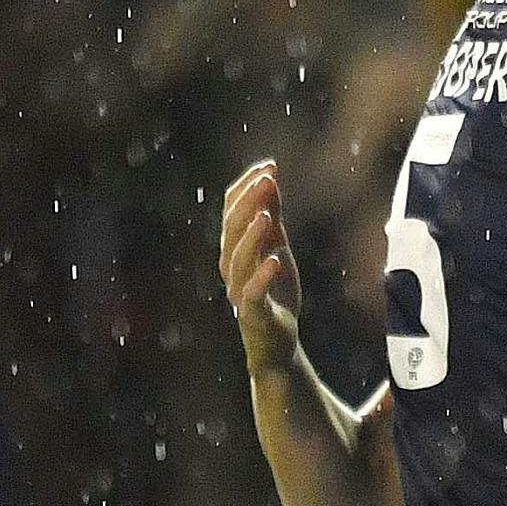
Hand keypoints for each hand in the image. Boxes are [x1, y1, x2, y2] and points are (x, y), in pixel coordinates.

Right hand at [219, 160, 305, 376]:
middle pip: (232, 229)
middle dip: (249, 202)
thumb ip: (272, 218)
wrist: (276, 340)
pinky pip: (252, 292)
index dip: (247, 187)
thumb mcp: (277, 248)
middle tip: (268, 180)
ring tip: (268, 216)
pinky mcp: (251, 312)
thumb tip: (270, 180)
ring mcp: (237, 288)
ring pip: (238, 259)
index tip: (270, 166)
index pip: (233, 209)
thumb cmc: (274, 291)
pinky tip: (275, 260)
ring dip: (252, 236)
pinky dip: (262, 276)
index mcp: (234, 247)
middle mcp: (230, 265)